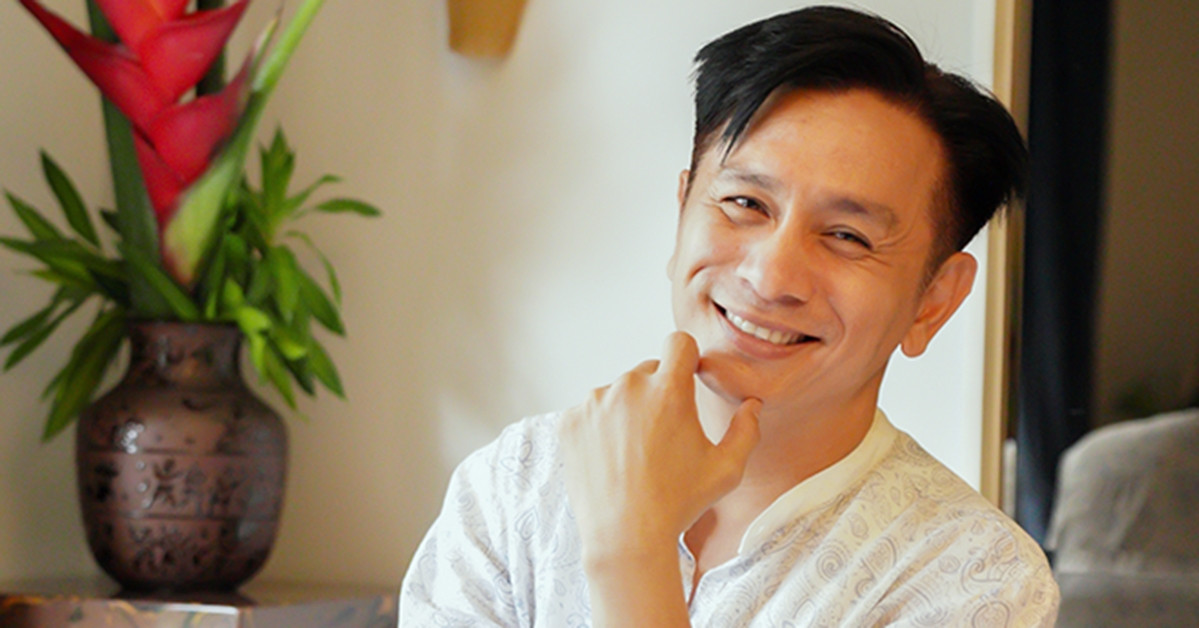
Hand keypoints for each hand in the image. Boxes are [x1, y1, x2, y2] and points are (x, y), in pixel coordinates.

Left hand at [559, 331, 761, 562]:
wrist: (626, 537)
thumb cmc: (679, 504)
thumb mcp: (726, 470)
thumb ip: (746, 430)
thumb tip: (752, 404)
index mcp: (669, 390)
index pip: (678, 343)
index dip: (686, 357)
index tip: (688, 377)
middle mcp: (628, 387)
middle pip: (648, 371)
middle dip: (657, 392)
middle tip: (662, 435)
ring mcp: (595, 403)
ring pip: (617, 392)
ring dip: (627, 410)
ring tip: (634, 453)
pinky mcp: (571, 421)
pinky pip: (590, 412)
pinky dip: (600, 428)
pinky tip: (611, 459)